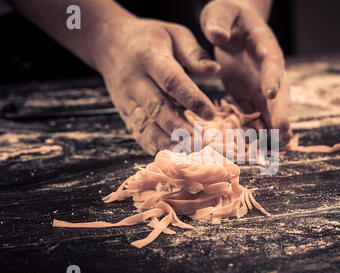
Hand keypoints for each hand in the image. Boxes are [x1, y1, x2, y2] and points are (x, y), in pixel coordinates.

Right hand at [95, 17, 220, 154]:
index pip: (172, 81)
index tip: (211, 114)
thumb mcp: (174, 34)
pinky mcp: (126, 114)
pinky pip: (139, 135)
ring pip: (147, 127)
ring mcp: (127, 101)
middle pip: (158, 109)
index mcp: (150, 58)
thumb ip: (194, 53)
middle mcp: (135, 82)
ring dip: (169, 143)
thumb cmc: (151, 38)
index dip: (191, 99)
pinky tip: (174, 156)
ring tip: (192, 153)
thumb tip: (215, 70)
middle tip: (205, 142)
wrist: (110, 44)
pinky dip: (156, 148)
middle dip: (181, 129)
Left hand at [200, 0, 291, 143]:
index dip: (272, 76)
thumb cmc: (227, 16)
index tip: (272, 92)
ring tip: (276, 148)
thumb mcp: (220, 13)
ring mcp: (259, 84)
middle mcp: (267, 69)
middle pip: (279, 91)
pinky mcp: (249, 94)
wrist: (233, 26)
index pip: (270, 61)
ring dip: (273, 127)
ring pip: (270, 108)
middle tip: (282, 132)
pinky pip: (254, 113)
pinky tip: (258, 148)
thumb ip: (219, 22)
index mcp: (263, 45)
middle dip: (280, 112)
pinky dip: (256, 130)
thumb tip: (217, 35)